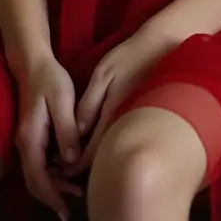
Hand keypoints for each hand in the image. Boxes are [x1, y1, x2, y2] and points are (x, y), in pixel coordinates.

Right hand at [15, 56, 82, 220]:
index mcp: (30, 138)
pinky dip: (53, 171)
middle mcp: (25, 144)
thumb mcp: (62, 101)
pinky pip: (40, 162)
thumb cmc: (50, 79)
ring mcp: (27, 141)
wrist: (34, 64)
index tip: (65, 210)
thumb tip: (70, 160)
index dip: (51, 196)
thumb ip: (66, 130)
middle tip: (74, 203)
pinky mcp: (33, 136)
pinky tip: (69, 169)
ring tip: (76, 190)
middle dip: (53, 195)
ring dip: (54, 184)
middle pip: (35, 180)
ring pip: (37, 173)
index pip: (37, 177)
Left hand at [68, 23, 170, 173]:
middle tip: (64, 168)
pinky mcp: (139, 115)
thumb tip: (77, 132)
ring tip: (76, 157)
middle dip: (85, 164)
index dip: (76, 165)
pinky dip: (106, 140)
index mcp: (113, 115)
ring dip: (96, 154)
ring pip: (112, 145)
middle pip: (104, 153)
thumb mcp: (103, 75)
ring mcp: (134, 120)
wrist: (159, 47)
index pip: (93, 151)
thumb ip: (89, 103)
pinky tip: (97, 138)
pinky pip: (120, 134)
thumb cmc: (128, 57)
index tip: (61, 173)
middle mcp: (125, 123)